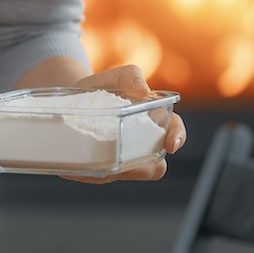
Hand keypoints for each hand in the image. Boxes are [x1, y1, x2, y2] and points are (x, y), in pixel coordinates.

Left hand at [66, 64, 185, 183]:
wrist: (76, 94)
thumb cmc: (104, 85)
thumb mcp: (117, 76)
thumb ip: (131, 76)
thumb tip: (142, 91)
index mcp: (153, 123)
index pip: (175, 133)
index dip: (177, 139)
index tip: (171, 144)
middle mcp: (140, 146)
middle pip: (153, 168)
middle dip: (142, 168)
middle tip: (125, 159)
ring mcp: (120, 159)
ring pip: (121, 175)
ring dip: (111, 171)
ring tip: (96, 161)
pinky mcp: (99, 167)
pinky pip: (97, 177)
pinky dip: (88, 173)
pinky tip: (77, 166)